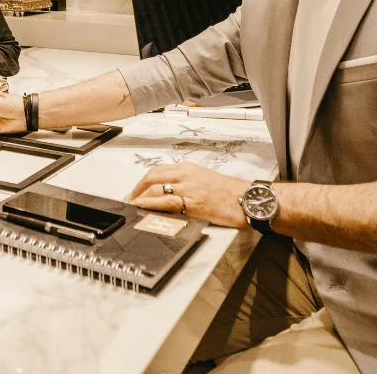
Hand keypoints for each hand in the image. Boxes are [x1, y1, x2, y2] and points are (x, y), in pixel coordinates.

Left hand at [127, 162, 249, 228]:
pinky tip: (143, 209)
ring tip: (132, 207)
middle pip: (151, 178)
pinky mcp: (193, 203)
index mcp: (187, 168)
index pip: (157, 171)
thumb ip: (184, 182)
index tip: (135, 192)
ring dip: (140, 198)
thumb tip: (166, 191)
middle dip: (137, 190)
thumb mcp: (202, 178)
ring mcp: (188, 188)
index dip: (142, 182)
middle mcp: (185, 175)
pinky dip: (151, 205)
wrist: (246, 199)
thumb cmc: (227, 191)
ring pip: (156, 188)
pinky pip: (167, 202)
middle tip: (130, 201)